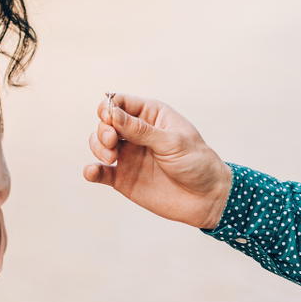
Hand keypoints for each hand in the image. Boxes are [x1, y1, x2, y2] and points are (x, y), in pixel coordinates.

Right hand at [84, 94, 231, 229]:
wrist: (208, 199)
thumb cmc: (197, 163)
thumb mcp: (173, 142)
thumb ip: (141, 130)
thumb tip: (113, 114)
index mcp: (150, 116)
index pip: (120, 102)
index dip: (110, 108)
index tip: (109, 118)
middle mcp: (136, 133)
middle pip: (105, 122)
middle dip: (103, 129)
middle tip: (112, 142)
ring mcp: (128, 155)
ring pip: (99, 143)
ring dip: (97, 146)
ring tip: (110, 158)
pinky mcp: (123, 178)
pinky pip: (100, 172)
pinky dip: (92, 170)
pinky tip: (92, 172)